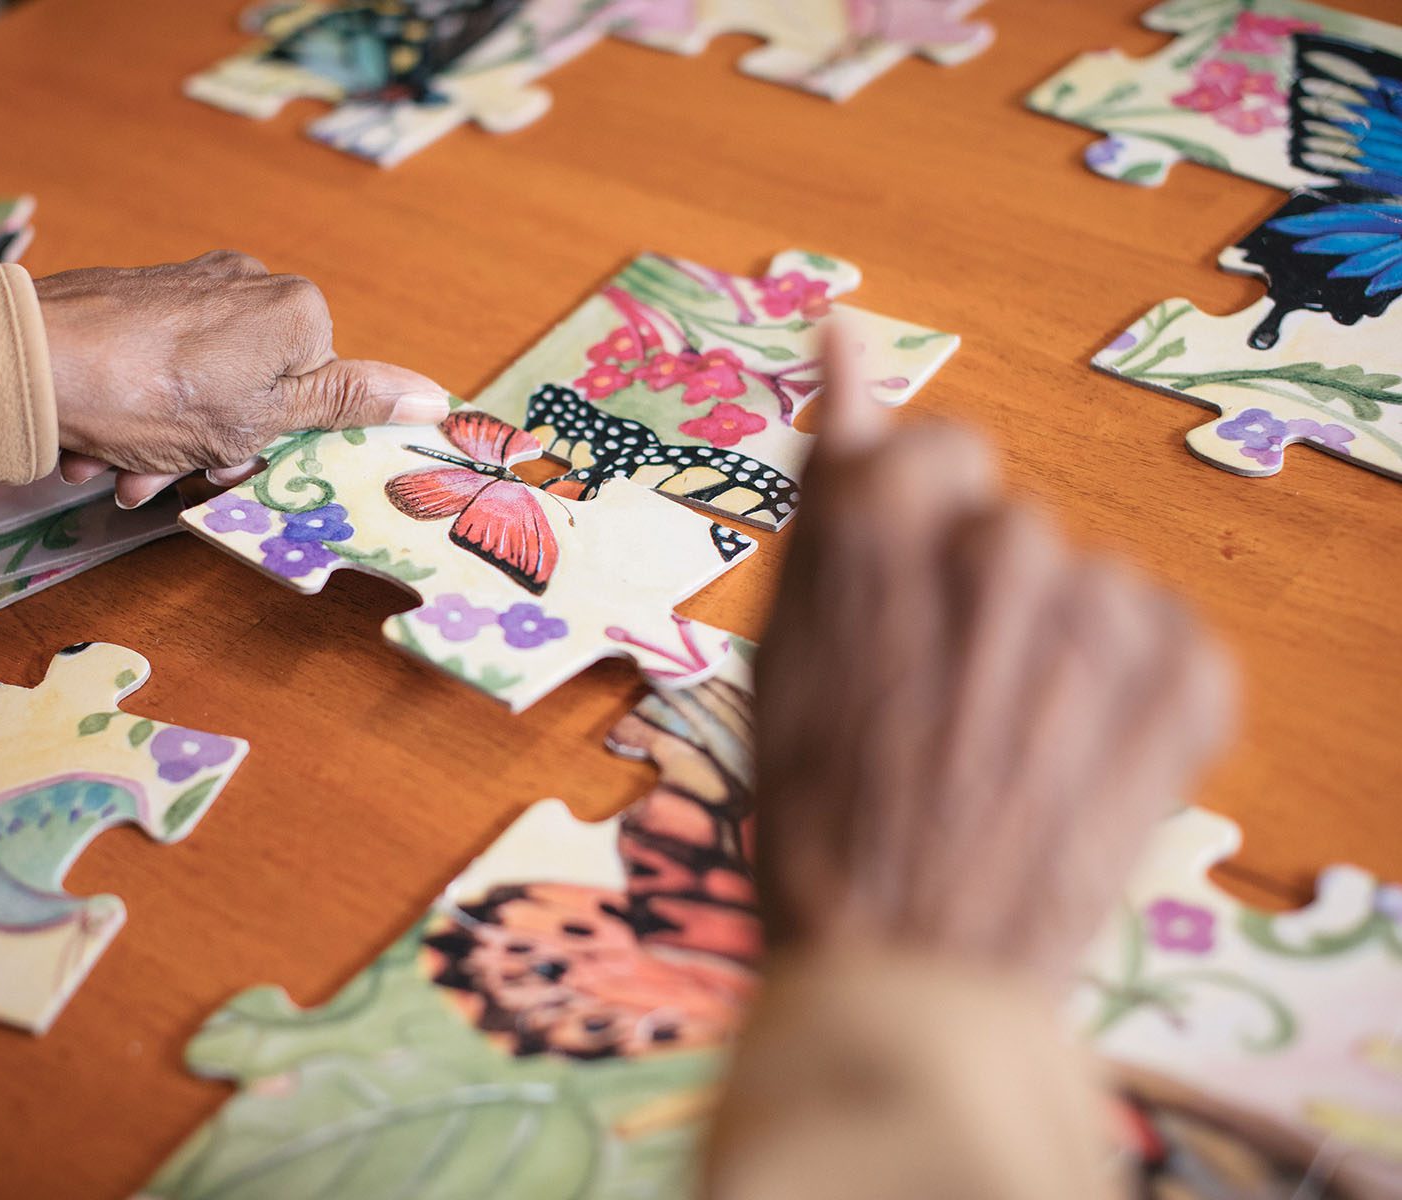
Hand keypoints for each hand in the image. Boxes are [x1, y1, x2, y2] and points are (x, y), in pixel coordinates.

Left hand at [36, 251, 448, 507]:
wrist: (28, 359)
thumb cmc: (150, 393)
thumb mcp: (264, 417)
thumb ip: (347, 404)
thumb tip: (436, 398)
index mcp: (295, 310)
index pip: (316, 394)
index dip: (273, 443)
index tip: (228, 468)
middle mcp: (246, 283)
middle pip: (254, 393)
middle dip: (207, 451)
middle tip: (164, 479)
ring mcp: (188, 286)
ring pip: (199, 389)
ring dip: (161, 447)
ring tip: (119, 472)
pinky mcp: (137, 297)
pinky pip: (155, 370)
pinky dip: (132, 415)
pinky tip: (98, 448)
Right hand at [752, 324, 1234, 984]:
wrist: (910, 970)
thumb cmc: (818, 808)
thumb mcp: (786, 634)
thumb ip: (830, 471)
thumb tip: (847, 329)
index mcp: (889, 512)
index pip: (932, 451)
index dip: (908, 543)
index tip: (897, 617)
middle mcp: (1005, 537)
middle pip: (1003, 524)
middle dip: (977, 595)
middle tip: (938, 707)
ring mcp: (1104, 607)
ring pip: (1077, 586)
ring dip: (1050, 648)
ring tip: (1000, 752)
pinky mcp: (1189, 676)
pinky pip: (1153, 637)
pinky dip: (1121, 694)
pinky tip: (1066, 766)